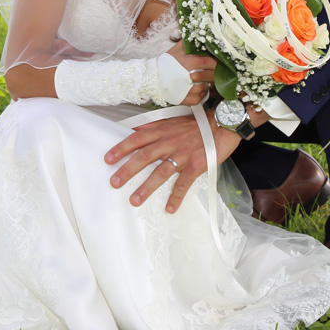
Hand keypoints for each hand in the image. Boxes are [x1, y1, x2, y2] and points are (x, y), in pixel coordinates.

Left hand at [105, 107, 269, 212]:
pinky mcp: (196, 165)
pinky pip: (184, 183)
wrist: (222, 124)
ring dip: (146, 187)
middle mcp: (169, 142)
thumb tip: (133, 130)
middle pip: (144, 157)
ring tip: (134, 200)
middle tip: (114, 183)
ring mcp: (182, 155)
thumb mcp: (172, 120)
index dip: (121, 149)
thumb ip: (153, 126)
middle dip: (127, 170)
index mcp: (161, 131)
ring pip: (161, 172)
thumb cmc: (196, 123)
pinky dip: (177, 196)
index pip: (136, 139)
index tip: (108, 159)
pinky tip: (170, 208)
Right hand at [166, 40, 216, 105]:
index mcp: (192, 61)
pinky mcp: (191, 99)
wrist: (153, 80)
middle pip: (213, 75)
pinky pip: (203, 96)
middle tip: (212, 71)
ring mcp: (193, 89)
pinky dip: (201, 92)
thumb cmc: (165, 65)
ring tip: (202, 79)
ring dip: (208, 83)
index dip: (217, 62)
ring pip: (209, 86)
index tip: (217, 62)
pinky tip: (195, 87)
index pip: (212, 62)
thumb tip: (196, 34)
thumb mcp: (176, 49)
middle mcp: (194, 76)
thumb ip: (188, 42)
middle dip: (214, 73)